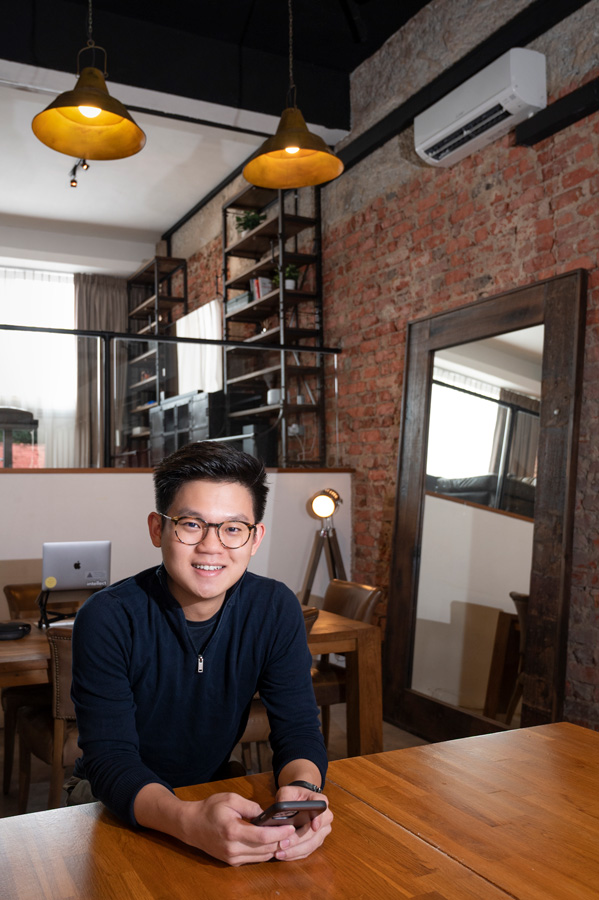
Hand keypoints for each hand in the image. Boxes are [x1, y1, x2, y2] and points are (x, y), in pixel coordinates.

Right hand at [178, 791, 296, 866]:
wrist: (191, 825)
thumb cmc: (210, 809)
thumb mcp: (230, 799)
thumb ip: (251, 806)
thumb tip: (267, 815)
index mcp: (232, 831)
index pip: (262, 836)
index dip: (279, 832)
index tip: (290, 826)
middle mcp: (233, 849)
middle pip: (265, 849)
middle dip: (281, 841)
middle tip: (292, 831)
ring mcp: (232, 858)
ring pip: (261, 857)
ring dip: (274, 848)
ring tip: (284, 836)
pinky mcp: (231, 862)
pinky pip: (253, 859)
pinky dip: (264, 851)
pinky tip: (270, 842)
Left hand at [272, 783, 332, 860]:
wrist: (299, 801)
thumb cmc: (293, 796)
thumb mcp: (287, 792)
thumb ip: (284, 798)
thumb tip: (280, 811)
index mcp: (320, 800)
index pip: (322, 806)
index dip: (319, 818)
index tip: (313, 826)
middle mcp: (326, 816)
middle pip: (314, 832)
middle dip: (297, 840)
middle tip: (282, 844)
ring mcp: (323, 831)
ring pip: (312, 844)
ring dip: (295, 851)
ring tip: (279, 853)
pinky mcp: (317, 841)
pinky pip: (308, 851)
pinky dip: (295, 855)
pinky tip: (284, 855)